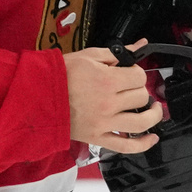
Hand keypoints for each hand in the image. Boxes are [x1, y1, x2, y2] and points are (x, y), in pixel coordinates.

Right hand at [63, 38, 162, 153]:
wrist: (38, 95)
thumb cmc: (61, 74)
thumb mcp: (89, 56)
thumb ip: (117, 53)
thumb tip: (140, 45)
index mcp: (107, 81)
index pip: (139, 77)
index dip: (137, 72)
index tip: (129, 72)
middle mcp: (109, 103)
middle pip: (141, 97)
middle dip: (138, 89)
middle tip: (130, 87)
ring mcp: (104, 123)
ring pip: (141, 122)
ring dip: (152, 115)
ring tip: (153, 108)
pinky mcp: (98, 138)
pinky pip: (125, 146)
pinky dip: (143, 144)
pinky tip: (152, 137)